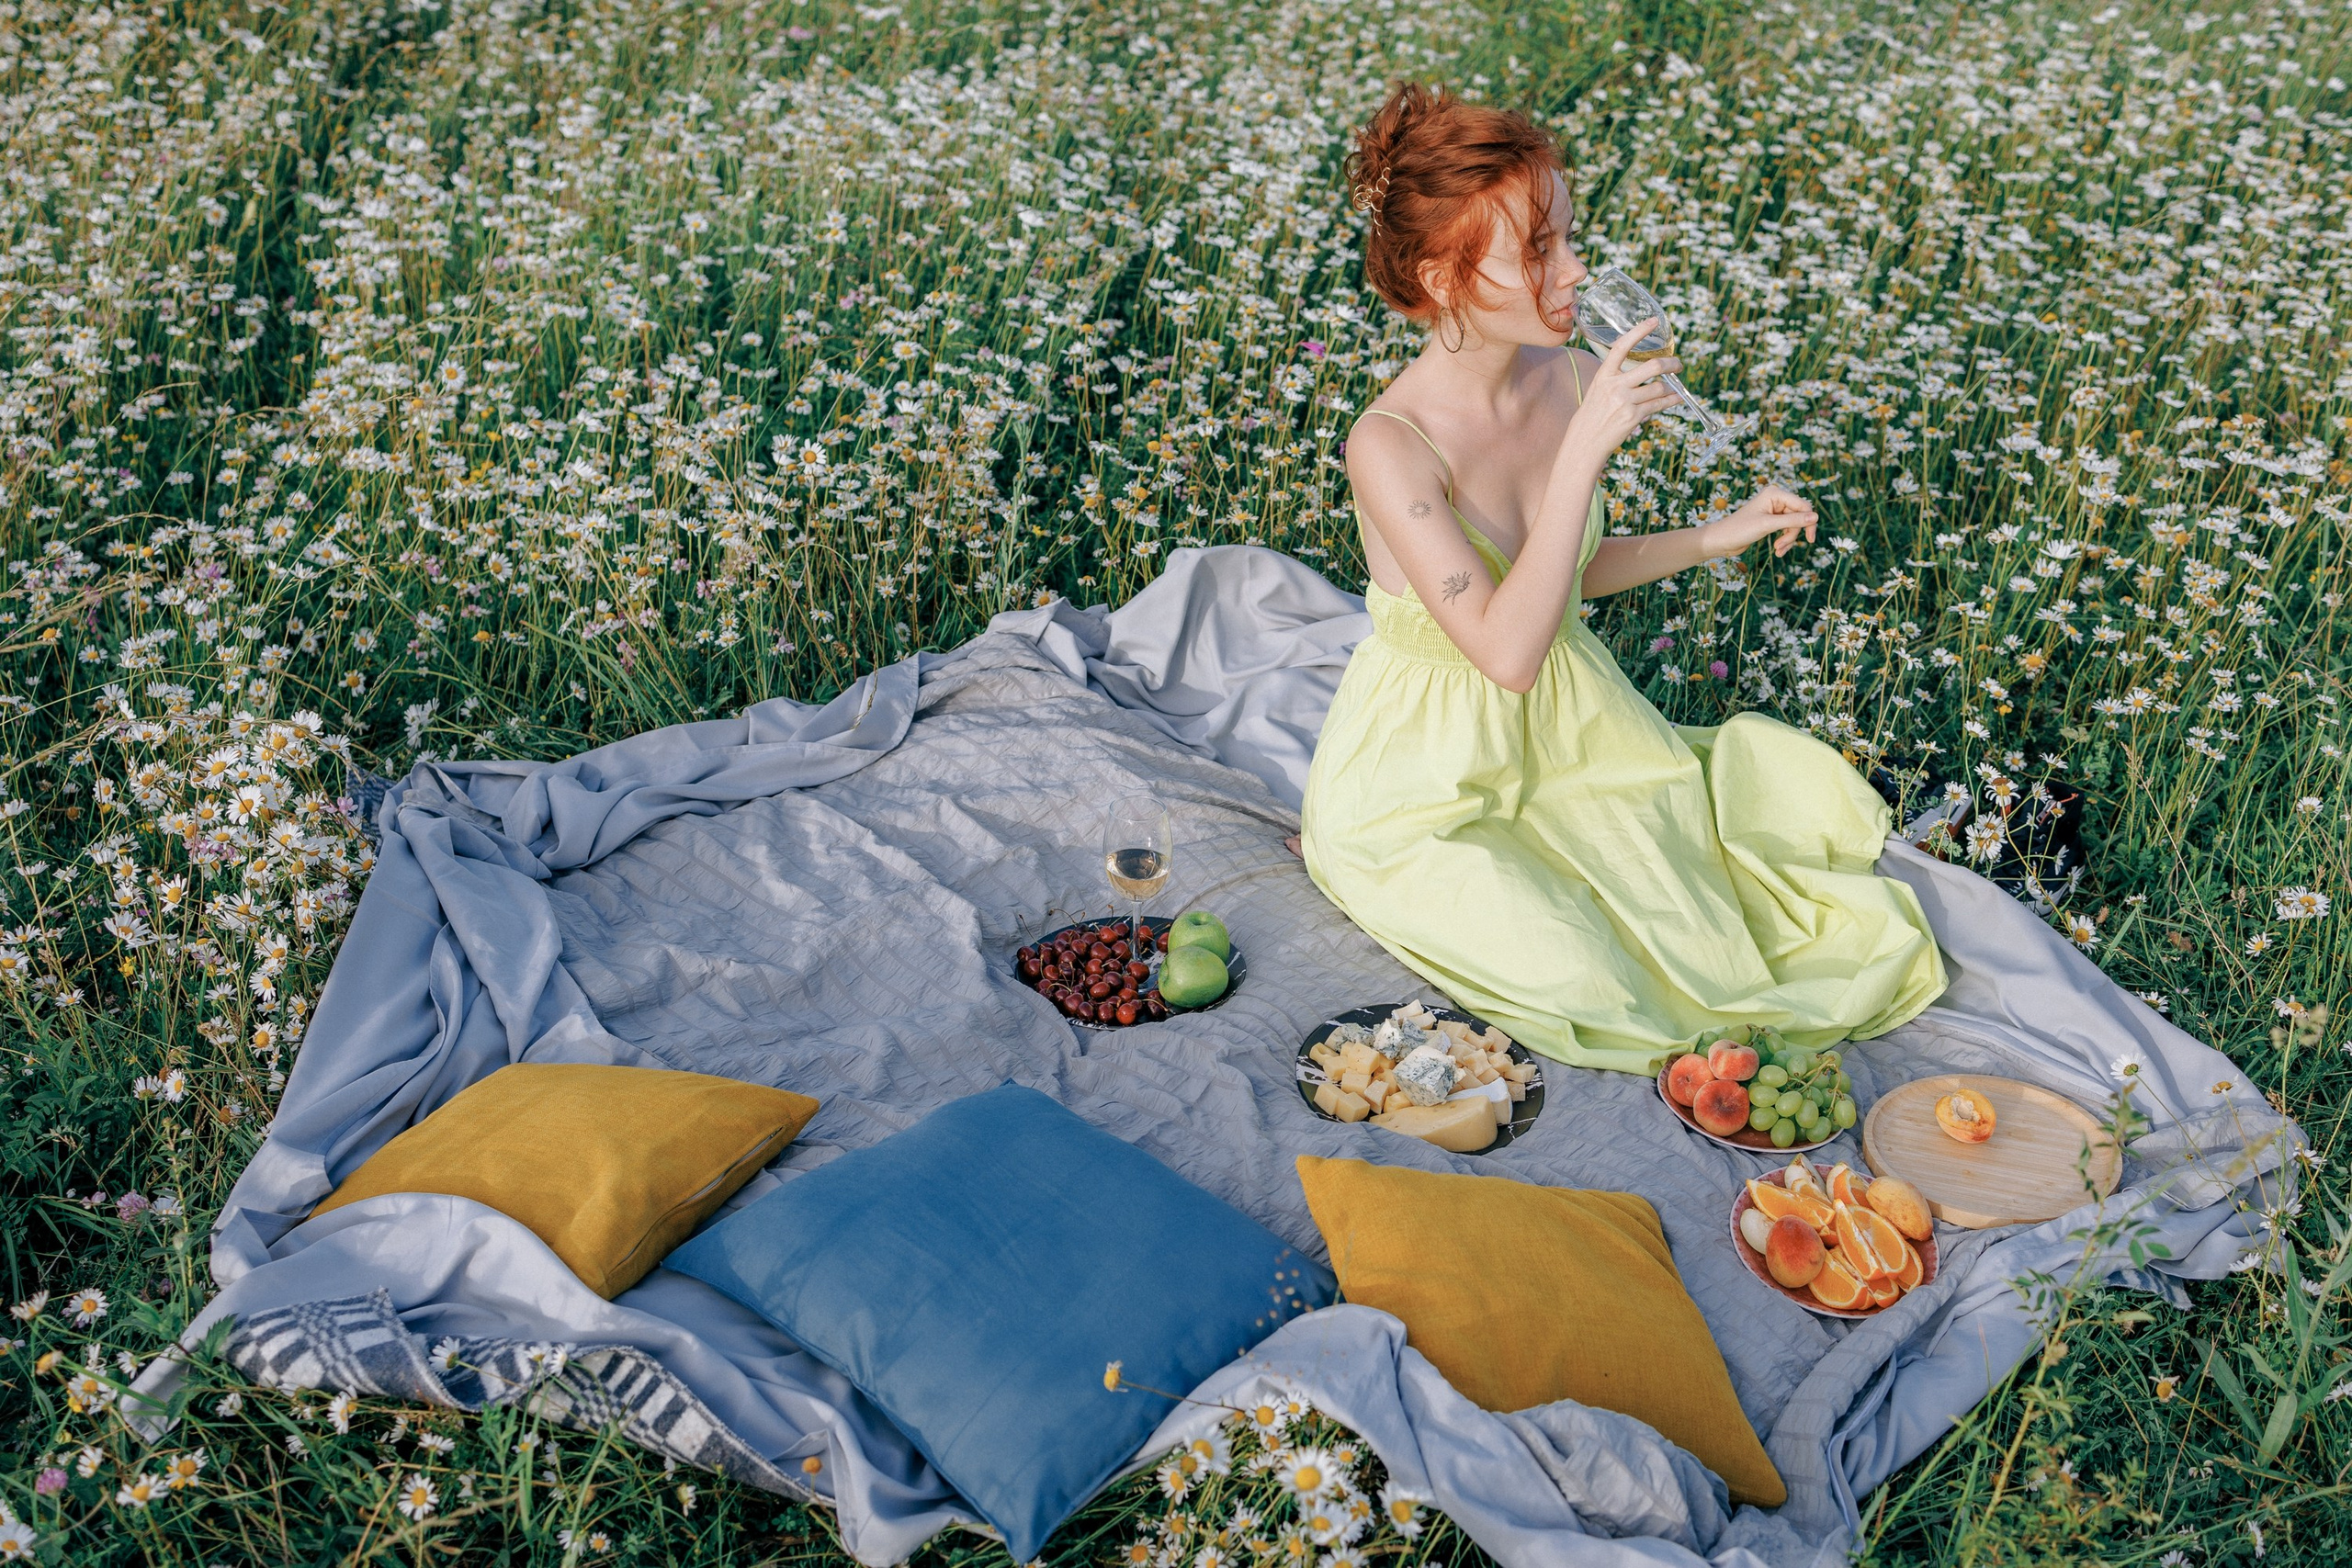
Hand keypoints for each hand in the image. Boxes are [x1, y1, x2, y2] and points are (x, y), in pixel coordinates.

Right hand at [1562, 316, 1680, 464]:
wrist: (1584, 441)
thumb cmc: (1593, 414)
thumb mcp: (1598, 390)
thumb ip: (1616, 378)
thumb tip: (1643, 371)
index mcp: (1603, 375)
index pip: (1621, 346)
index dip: (1639, 331)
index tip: (1653, 321)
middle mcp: (1614, 385)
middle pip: (1652, 367)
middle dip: (1671, 364)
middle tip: (1678, 364)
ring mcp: (1624, 401)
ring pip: (1659, 387)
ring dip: (1672, 387)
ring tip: (1675, 387)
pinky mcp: (1633, 416)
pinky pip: (1659, 404)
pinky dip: (1671, 400)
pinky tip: (1677, 398)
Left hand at [1709, 485, 1818, 558]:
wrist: (1721, 541)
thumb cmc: (1739, 530)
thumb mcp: (1768, 525)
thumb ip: (1792, 521)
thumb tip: (1815, 517)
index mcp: (1775, 493)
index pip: (1803, 505)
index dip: (1809, 521)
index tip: (1810, 539)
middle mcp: (1776, 499)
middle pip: (1799, 516)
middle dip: (1793, 533)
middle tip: (1783, 547)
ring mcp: (1774, 510)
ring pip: (1794, 525)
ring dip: (1788, 540)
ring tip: (1778, 550)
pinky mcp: (1771, 521)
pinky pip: (1787, 530)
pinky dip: (1784, 541)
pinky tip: (1778, 551)